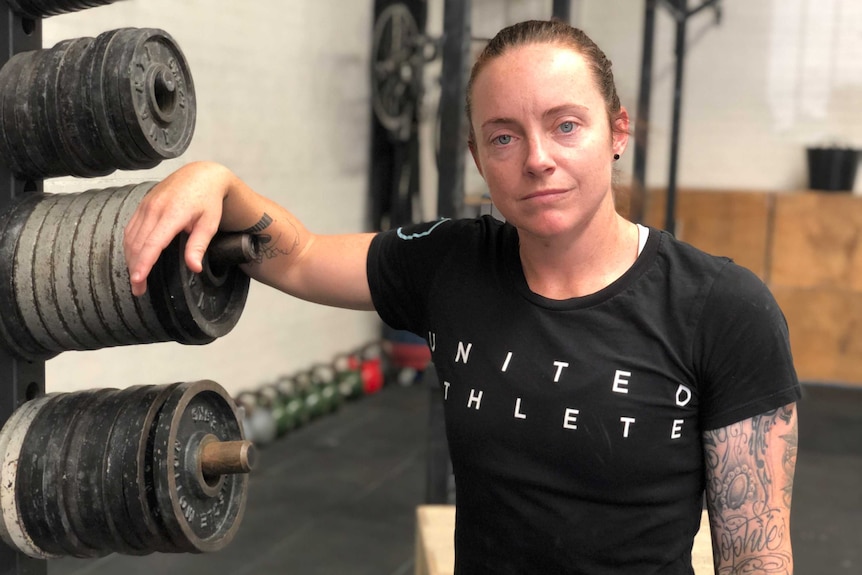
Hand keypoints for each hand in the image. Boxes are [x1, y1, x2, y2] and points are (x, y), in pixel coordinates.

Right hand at [123, 161, 232, 295]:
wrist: (200, 175)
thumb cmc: (208, 201)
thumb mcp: (209, 223)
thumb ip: (198, 245)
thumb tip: (194, 268)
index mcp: (173, 214)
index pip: (153, 243)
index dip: (144, 263)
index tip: (138, 280)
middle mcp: (154, 209)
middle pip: (137, 243)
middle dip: (135, 269)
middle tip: (138, 290)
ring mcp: (146, 205)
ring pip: (130, 237)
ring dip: (130, 259)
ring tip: (136, 279)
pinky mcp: (142, 205)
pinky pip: (130, 228)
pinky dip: (129, 246)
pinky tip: (134, 258)